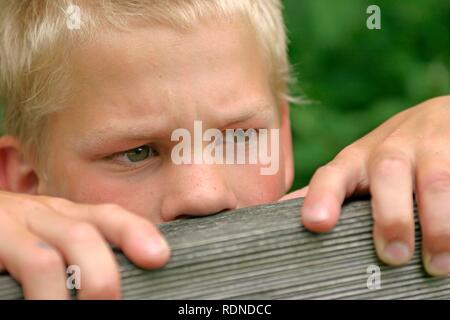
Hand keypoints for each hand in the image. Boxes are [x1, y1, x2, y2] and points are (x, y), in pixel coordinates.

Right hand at [0, 191, 169, 298]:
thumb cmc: (9, 236)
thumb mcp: (45, 238)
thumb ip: (75, 255)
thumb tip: (110, 287)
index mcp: (65, 215)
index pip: (108, 216)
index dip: (136, 233)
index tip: (160, 257)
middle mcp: (44, 215)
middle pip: (87, 233)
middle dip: (104, 275)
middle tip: (112, 304)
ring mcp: (15, 224)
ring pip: (54, 253)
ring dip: (70, 295)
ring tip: (87, 312)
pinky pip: (28, 265)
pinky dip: (42, 297)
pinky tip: (40, 307)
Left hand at [282, 96, 449, 275]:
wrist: (442, 117)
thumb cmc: (392, 155)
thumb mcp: (358, 169)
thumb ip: (329, 189)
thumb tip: (281, 209)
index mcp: (357, 159)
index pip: (334, 173)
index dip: (322, 196)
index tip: (315, 223)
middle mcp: (392, 149)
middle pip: (387, 172)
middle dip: (391, 215)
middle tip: (392, 256)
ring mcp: (432, 148)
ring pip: (436, 179)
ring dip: (438, 222)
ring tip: (438, 262)